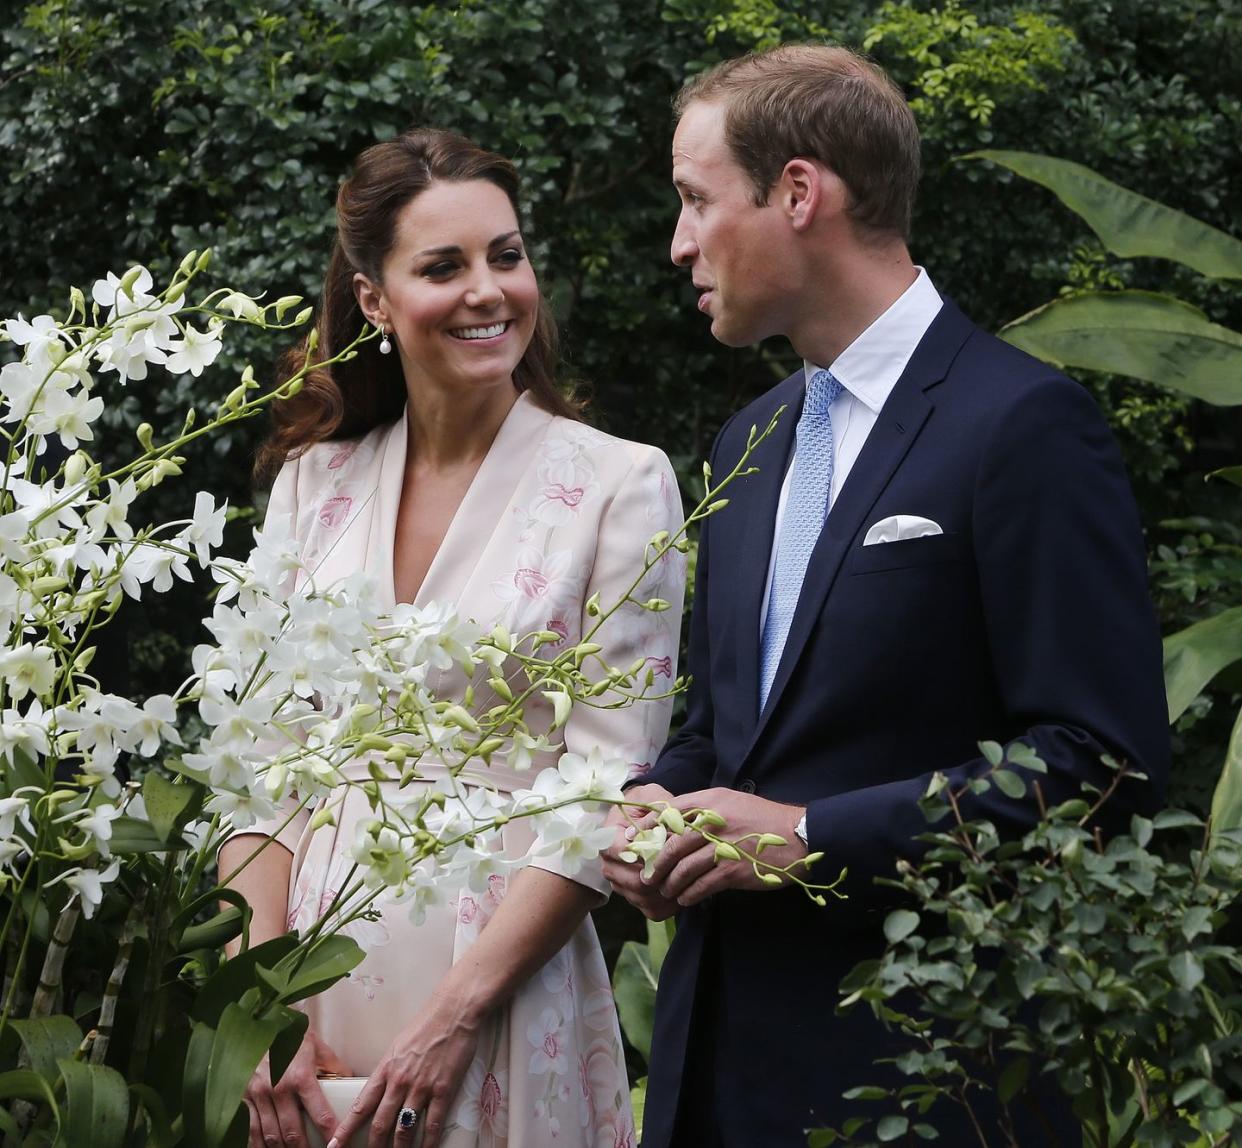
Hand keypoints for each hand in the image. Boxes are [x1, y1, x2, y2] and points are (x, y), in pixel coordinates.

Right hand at [245, 1027, 349, 1147]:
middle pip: (293, 1132)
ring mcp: (257, 1095)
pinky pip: (250, 1130)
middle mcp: (278, 1089)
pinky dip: (259, 1145)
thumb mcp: (314, 1044)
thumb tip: (349, 1078)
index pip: (320, 1113)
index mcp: (300, 1076)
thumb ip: (332, 1064)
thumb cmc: (286, 1033)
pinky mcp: (242, 1098)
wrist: (253, 1021)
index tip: (338, 1145)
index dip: (331, 1133)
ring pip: (271, 1136)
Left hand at [327, 989, 480, 1147]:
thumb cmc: (426, 1025)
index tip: (335, 1145)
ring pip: (404, 1129)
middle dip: (373, 1146)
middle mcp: (400, 1081)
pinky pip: (433, 1124)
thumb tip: (381, 1090)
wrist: (453, 1012)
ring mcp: (421, 1087)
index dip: (346, 1129)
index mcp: (386, 1069)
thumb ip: (388, 1070)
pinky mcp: (443, 1090)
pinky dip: (428, 1143)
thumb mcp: (397, 1046)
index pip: (360, 1106)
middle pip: (380, 1124)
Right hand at [601, 784, 680, 920]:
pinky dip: (670, 905)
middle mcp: (610, 864)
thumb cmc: (647, 805)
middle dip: (663, 876)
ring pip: (644, 899)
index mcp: (609, 837)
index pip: (622, 852)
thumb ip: (657, 810)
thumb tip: (665, 828)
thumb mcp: (651, 798)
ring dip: (668, 893)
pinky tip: (685, 892)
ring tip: (690, 879)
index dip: (647, 853)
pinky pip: (652, 910)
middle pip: (634, 882)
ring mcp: (621, 884)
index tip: (669, 847)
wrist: (642, 816)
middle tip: (686, 867)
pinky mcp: (634, 897)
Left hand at [645, 788, 807, 906]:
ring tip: (666, 891)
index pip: (670, 811)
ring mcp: (724, 847)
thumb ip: (705, 809)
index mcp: (711, 801)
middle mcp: (714, 822)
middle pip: (673, 844)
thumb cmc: (763, 819)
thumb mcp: (732, 802)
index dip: (649, 826)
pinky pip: (702, 885)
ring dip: (671, 883)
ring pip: (684, 868)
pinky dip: (689, 894)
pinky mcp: (734, 870)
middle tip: (646, 876)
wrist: (798, 836)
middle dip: (656, 863)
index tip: (635, 840)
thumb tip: (675, 822)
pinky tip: (685, 899)